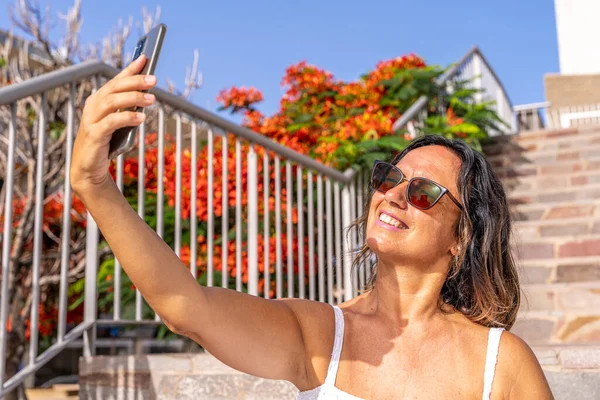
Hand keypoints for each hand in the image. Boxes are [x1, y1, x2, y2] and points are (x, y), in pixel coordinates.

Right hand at [70, 54, 156, 196]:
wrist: (89, 169)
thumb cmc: (106, 144)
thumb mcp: (119, 123)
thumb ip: (128, 109)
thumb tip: (147, 95)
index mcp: (98, 100)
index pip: (116, 80)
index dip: (130, 69)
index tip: (145, 58)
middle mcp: (93, 106)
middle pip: (114, 88)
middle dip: (135, 81)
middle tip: (153, 79)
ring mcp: (91, 120)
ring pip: (112, 102)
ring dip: (133, 98)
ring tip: (152, 99)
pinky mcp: (93, 135)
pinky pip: (111, 122)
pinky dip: (127, 118)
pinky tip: (141, 118)